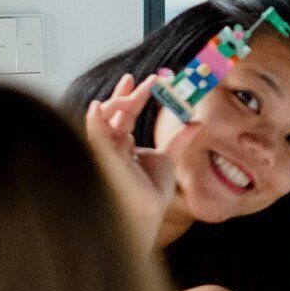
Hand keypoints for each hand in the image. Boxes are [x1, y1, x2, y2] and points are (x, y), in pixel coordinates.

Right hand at [84, 72, 180, 247]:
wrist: (150, 211)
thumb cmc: (152, 190)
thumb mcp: (168, 157)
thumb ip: (178, 139)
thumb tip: (196, 122)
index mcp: (124, 143)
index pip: (125, 113)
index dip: (133, 95)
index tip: (148, 79)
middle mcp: (112, 144)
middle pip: (116, 112)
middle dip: (129, 93)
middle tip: (149, 79)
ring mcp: (106, 149)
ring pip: (104, 117)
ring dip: (118, 101)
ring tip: (136, 89)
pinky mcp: (104, 157)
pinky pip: (93, 134)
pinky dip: (94, 119)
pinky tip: (98, 106)